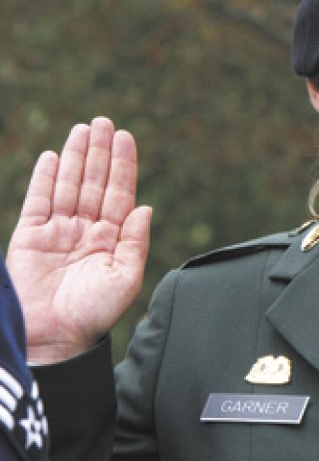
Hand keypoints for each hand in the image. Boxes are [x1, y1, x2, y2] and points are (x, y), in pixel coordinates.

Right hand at [7, 117, 151, 362]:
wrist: (53, 338)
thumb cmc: (93, 314)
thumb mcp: (125, 279)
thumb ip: (136, 242)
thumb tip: (146, 206)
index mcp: (111, 239)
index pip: (118, 193)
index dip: (122, 165)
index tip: (126, 137)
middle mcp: (85, 230)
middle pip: (94, 182)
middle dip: (99, 152)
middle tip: (103, 121)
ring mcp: (58, 231)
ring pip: (68, 184)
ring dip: (76, 157)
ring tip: (82, 128)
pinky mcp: (31, 236)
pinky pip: (38, 201)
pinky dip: (45, 178)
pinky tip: (54, 156)